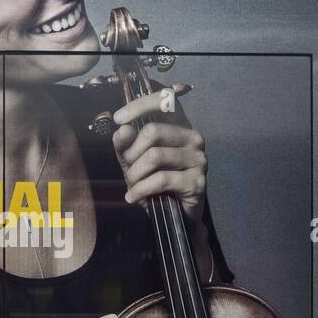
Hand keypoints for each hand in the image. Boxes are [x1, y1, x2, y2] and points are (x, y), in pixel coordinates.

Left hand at [111, 84, 207, 223]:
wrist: (175, 215)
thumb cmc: (155, 183)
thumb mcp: (133, 160)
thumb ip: (125, 143)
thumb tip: (122, 128)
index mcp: (180, 126)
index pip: (166, 101)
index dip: (140, 105)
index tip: (118, 119)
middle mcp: (193, 138)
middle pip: (153, 131)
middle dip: (131, 153)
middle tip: (127, 169)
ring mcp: (198, 159)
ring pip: (155, 156)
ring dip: (135, 174)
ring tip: (131, 186)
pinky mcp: (197, 181)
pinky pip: (161, 179)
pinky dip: (141, 190)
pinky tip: (133, 197)